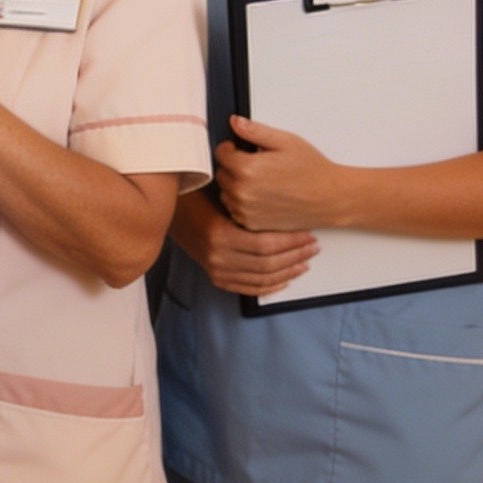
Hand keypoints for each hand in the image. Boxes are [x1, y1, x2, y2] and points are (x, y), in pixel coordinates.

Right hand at [171, 187, 318, 298]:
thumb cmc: (197, 197)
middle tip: (313, 246)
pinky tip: (286, 278)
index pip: (265, 245)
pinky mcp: (217, 278)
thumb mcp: (220, 194)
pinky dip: (271, 286)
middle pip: (267, 263)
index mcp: (219, 235)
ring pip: (262, 278)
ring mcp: (216, 270)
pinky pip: (249, 288)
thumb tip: (286, 208)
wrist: (169, 213)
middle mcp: (217, 257)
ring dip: (288, 271)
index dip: (291, 241)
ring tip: (305, 260)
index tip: (308, 233)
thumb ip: (249, 205)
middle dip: (295, 255)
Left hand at [214, 114, 352, 233]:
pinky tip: (262, 196)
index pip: (220, 154)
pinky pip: (234, 210)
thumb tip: (235, 122)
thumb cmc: (311, 170)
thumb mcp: (284, 141)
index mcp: (246, 168)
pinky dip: (243, 203)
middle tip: (257, 165)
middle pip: (221, 173)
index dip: (231, 148)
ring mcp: (244, 210)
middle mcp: (241, 192)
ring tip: (261, 181)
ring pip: (226, 192)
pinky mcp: (251, 224)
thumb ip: (254, 131)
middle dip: (234, 166)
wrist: (329, 198)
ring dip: (236, 185)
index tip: (242, 149)